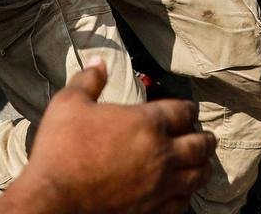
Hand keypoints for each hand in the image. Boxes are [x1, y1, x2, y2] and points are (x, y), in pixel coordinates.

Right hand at [4, 60, 214, 213]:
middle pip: (199, 144)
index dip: (188, 108)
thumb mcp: (69, 104)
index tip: (189, 109)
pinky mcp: (152, 211)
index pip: (182, 111)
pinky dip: (188, 194)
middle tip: (207, 136)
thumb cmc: (60, 151)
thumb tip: (99, 62)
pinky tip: (184, 192)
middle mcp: (161, 154)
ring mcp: (159, 186)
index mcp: (146, 123)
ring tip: (204, 162)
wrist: (53, 200)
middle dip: (205, 138)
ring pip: (197, 175)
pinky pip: (182, 203)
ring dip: (203, 166)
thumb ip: (88, 80)